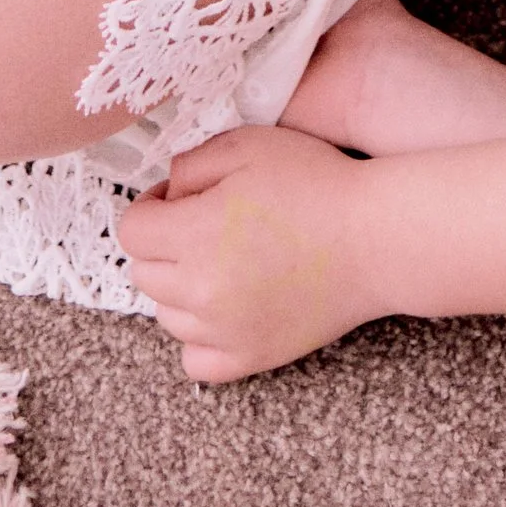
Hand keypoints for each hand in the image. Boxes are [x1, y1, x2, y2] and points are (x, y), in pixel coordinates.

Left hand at [120, 127, 378, 381]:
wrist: (374, 238)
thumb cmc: (315, 184)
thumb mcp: (247, 145)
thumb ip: (191, 164)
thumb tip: (168, 191)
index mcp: (193, 235)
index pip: (131, 232)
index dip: (149, 207)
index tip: (175, 198)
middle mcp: (200, 291)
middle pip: (145, 273)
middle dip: (163, 244)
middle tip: (202, 223)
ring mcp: (224, 331)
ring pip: (167, 315)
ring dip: (179, 287)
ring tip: (219, 261)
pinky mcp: (250, 357)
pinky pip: (194, 361)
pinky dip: (198, 338)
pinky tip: (221, 308)